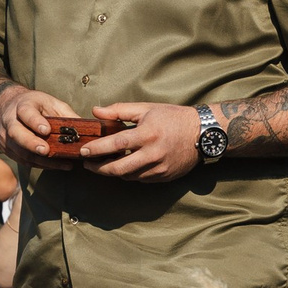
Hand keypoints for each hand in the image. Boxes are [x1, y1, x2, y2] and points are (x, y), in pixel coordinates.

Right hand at [0, 86, 84, 168]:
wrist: (6, 108)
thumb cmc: (34, 105)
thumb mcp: (50, 102)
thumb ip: (65, 114)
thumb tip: (87, 127)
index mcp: (22, 106)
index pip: (26, 113)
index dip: (35, 122)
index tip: (46, 130)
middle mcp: (10, 121)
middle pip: (17, 134)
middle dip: (31, 143)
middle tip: (46, 151)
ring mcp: (5, 137)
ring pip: (20, 151)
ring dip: (41, 160)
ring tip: (62, 164)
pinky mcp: (7, 149)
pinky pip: (23, 160)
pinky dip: (40, 164)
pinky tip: (56, 166)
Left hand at [79, 103, 200, 181]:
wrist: (203, 133)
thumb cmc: (173, 117)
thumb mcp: (147, 109)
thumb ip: (119, 110)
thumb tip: (96, 112)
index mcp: (147, 134)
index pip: (115, 144)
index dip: (97, 149)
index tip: (84, 151)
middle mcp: (153, 154)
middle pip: (118, 169)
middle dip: (99, 168)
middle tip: (88, 164)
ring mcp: (160, 168)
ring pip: (129, 176)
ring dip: (114, 172)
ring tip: (104, 164)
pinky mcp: (165, 177)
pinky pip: (141, 179)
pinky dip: (130, 174)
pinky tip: (125, 166)